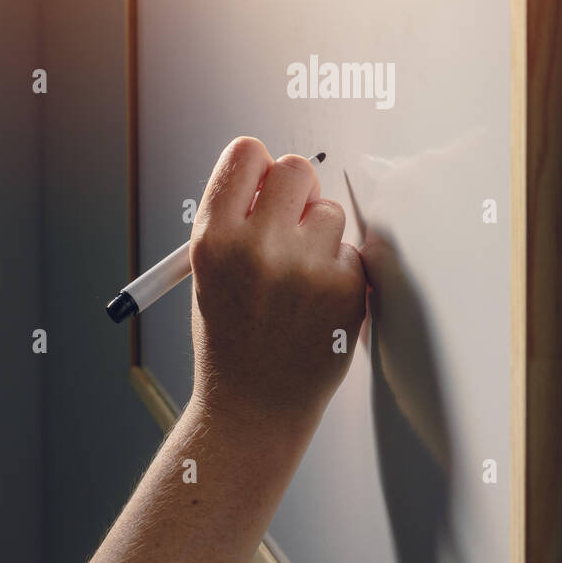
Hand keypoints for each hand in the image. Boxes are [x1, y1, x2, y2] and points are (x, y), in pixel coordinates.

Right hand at [188, 137, 366, 439]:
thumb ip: (238, 219)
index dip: (259, 169)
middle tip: (291, 223)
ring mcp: (304, 267)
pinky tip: (316, 305)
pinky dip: (340, 272)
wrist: (252, 409)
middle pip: (295, 168)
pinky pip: (351, 252)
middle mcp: (256, 245)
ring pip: (329, 211)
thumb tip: (278, 171)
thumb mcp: (209, 272)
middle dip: (297, 192)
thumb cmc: (231, 337)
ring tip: (299, 280)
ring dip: (320, 236)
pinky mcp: (344, 288)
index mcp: (213, 237)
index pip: (246, 153)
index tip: (263, 187)